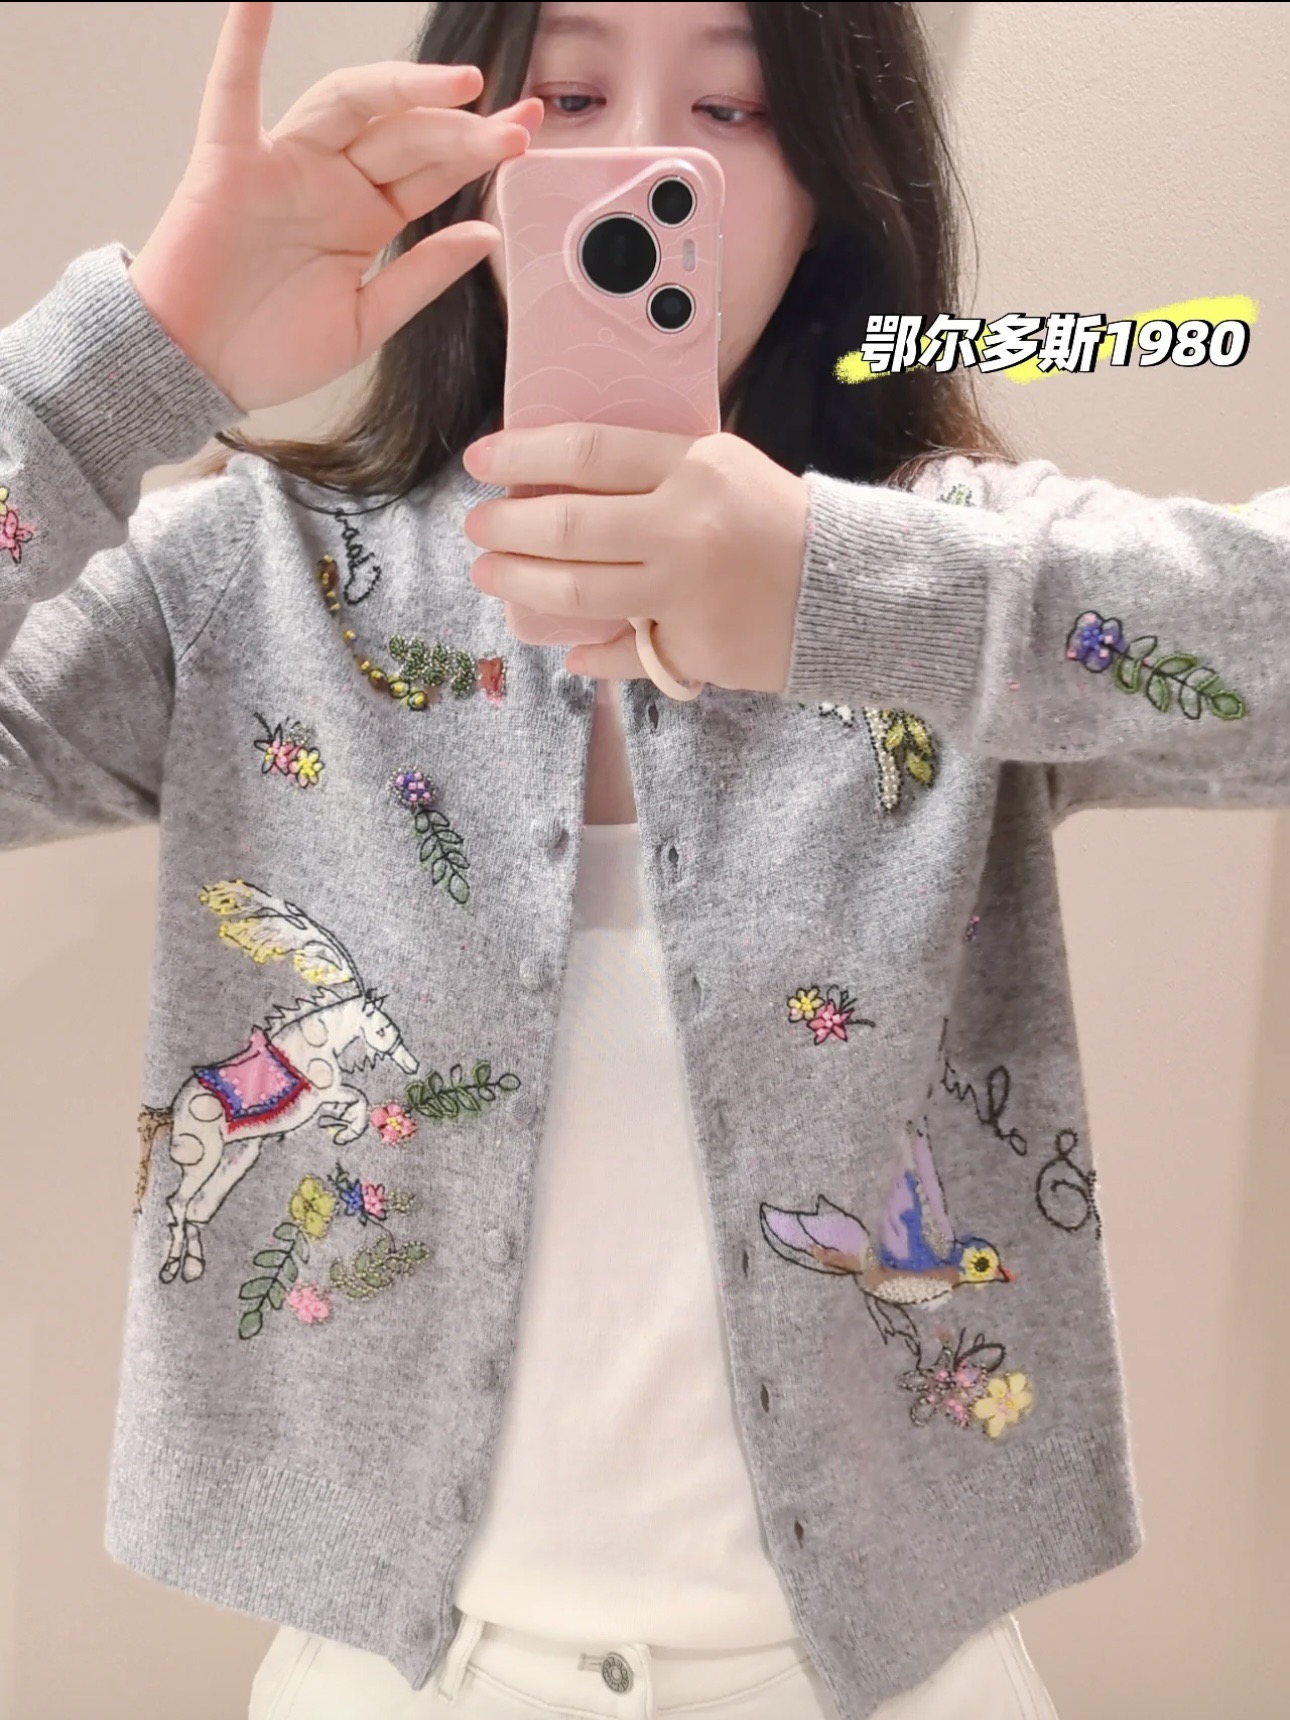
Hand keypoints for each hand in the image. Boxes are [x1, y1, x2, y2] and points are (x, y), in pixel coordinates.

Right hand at [127, 1, 541, 410]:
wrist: (199, 372)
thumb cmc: (272, 352)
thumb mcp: (368, 324)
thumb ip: (423, 275)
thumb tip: (485, 234)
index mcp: (366, 219)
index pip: (433, 171)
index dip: (480, 151)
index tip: (528, 135)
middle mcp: (331, 182)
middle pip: (406, 136)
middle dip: (463, 128)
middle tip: (516, 125)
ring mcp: (283, 165)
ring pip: (350, 106)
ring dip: (403, 87)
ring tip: (460, 83)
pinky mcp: (229, 163)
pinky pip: (233, 91)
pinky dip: (245, 41)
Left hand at [461, 425, 810, 695]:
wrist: (854, 589)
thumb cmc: (778, 520)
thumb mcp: (723, 468)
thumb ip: (651, 471)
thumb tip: (559, 482)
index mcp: (693, 467)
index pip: (585, 452)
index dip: (520, 456)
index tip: (479, 462)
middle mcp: (684, 529)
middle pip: (567, 526)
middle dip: (504, 528)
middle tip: (477, 528)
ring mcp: (685, 595)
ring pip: (577, 591)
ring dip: (519, 583)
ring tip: (491, 575)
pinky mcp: (693, 649)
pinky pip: (622, 654)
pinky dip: (586, 655)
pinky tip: (565, 648)